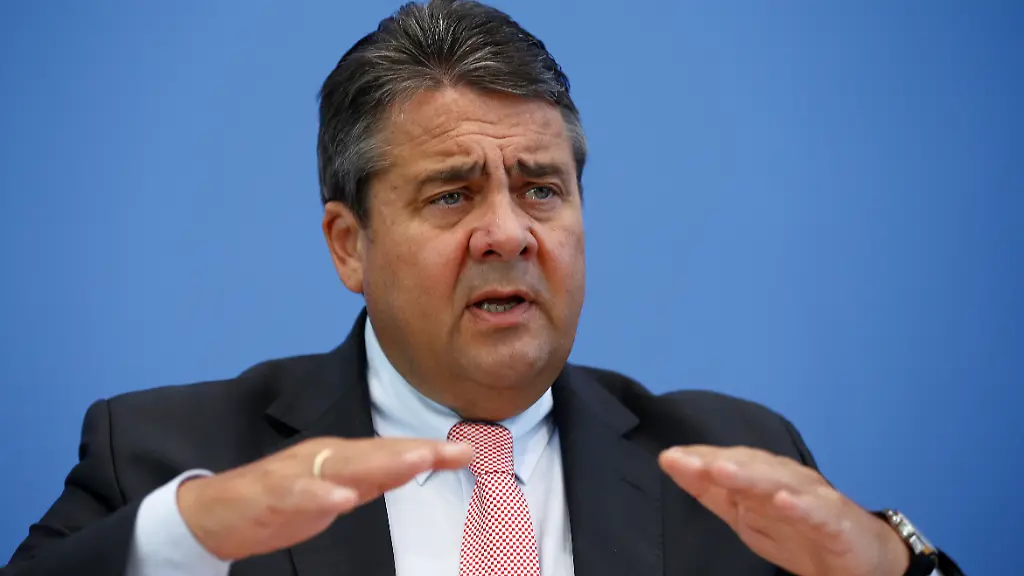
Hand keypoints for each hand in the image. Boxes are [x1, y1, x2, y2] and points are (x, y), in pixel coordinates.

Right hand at [177, 437, 472, 560]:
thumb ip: (372, 479)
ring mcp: (298, 473)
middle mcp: (324, 457)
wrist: (217, 513)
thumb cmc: (281, 500)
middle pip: (377, 453)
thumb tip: (413, 466)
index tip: (466, 453)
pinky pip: (300, 494)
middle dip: (415, 452)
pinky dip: (322, 495)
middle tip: (451, 452)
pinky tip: (343, 499)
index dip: (428, 452)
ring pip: (345, 466)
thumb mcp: (337, 490)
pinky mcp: (272, 494)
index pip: (392, 452)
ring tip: (416, 463)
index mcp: (341, 457)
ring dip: (382, 463)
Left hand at [659, 446, 909, 575]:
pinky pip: (818, 511)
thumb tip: (672, 462)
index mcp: (764, 477)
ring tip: (722, 471)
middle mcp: (787, 479)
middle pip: (750, 466)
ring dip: (750, 475)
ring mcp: (813, 497)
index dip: (700, 458)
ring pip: (780, 482)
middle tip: (686, 461)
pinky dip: (801, 505)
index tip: (669, 458)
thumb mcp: (747, 516)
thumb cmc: (799, 530)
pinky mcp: (837, 520)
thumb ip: (712, 492)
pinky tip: (783, 501)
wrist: (861, 559)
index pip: (729, 461)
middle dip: (718, 461)